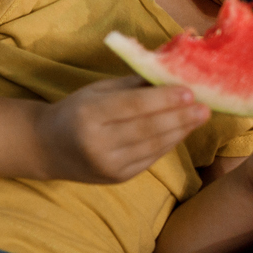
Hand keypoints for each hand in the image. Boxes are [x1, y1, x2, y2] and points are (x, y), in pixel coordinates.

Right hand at [38, 76, 208, 183]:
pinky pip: (150, 158)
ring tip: (200, 117)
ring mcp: (108, 164)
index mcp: (88, 114)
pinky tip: (182, 131)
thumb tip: (170, 74)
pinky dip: (169, 143)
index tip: (189, 92)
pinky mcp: (118, 177)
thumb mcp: (96, 90)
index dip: (163, 100)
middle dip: (180, 117)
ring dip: (180, 131)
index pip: (133, 106)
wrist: (47, 147)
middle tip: (205, 107)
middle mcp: (97, 143)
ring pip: (153, 146)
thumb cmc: (74, 110)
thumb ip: (132, 85)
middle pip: (147, 129)